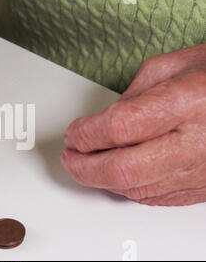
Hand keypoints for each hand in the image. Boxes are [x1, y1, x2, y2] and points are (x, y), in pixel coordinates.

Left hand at [60, 44, 205, 205]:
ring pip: (137, 189)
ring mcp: (203, 170)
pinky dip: (127, 188)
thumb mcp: (175, 64)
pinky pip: (156, 197)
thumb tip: (104, 120)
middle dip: (83, 167)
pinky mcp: (205, 186)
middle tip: (69, 157)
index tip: (73, 133)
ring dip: (101, 179)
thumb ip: (133, 93)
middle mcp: (197, 142)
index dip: (86, 134)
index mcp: (188, 102)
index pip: (119, 128)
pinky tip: (115, 176)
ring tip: (85, 165)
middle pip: (123, 169)